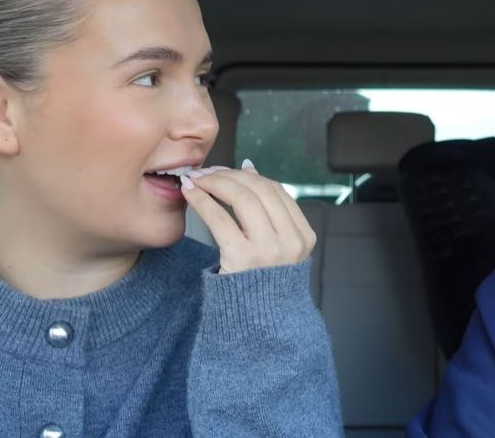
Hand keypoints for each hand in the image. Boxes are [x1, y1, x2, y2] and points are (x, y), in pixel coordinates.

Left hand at [180, 160, 316, 272]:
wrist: (257, 326)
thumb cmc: (260, 285)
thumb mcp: (278, 248)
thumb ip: (268, 212)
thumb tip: (250, 166)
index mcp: (304, 237)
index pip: (277, 190)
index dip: (250, 175)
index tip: (228, 171)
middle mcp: (291, 242)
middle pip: (260, 189)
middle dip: (230, 175)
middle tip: (207, 172)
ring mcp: (269, 250)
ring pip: (242, 197)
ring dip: (216, 182)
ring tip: (198, 180)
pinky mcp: (242, 258)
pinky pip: (219, 218)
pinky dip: (201, 200)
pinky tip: (190, 193)